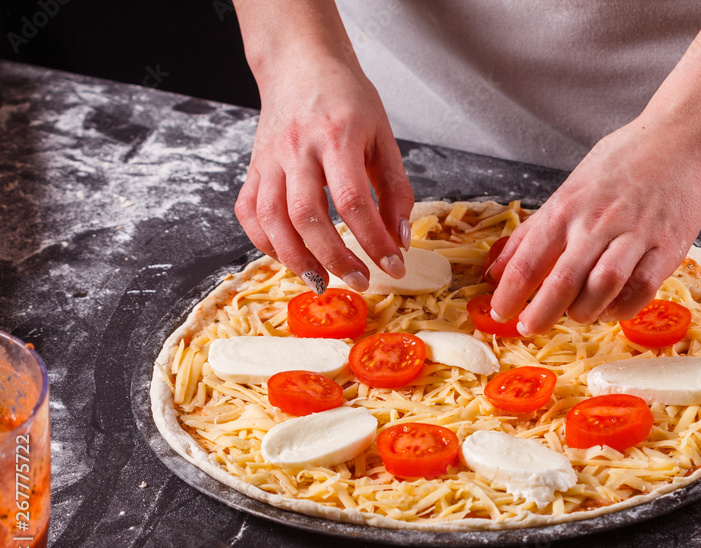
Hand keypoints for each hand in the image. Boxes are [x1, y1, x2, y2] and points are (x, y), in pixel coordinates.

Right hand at [234, 54, 412, 293]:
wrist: (300, 63)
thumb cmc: (347, 98)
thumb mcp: (384, 136)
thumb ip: (395, 189)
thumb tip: (400, 241)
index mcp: (337, 136)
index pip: (353, 201)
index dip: (374, 240)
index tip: (393, 265)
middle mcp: (298, 149)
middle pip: (308, 216)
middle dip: (335, 258)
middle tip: (360, 281)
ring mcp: (270, 159)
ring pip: (272, 219)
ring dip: (296, 259)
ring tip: (323, 280)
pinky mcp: (254, 167)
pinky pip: (249, 212)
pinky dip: (266, 243)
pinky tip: (291, 257)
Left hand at [487, 116, 700, 334]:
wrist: (681, 139)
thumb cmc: (622, 163)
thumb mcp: (569, 189)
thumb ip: (533, 231)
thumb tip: (496, 270)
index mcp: (567, 207)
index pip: (528, 260)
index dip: (509, 294)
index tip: (499, 313)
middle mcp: (597, 222)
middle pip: (562, 281)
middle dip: (540, 314)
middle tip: (529, 328)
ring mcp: (634, 235)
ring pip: (602, 287)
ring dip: (583, 312)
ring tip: (575, 316)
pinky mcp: (666, 247)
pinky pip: (641, 290)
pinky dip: (622, 308)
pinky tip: (611, 309)